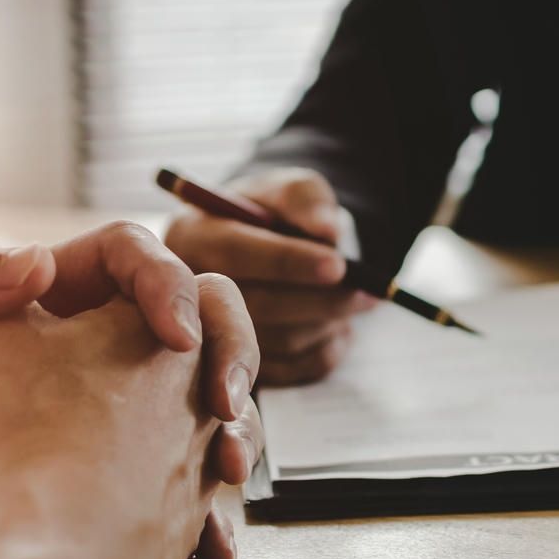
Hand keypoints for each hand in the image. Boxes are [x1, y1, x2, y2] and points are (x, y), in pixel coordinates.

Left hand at [0, 219, 258, 558]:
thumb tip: (35, 257)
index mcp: (50, 290)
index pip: (136, 256)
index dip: (168, 285)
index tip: (177, 334)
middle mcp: (93, 341)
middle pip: (201, 321)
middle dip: (231, 356)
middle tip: (225, 403)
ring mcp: (114, 405)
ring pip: (206, 399)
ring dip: (234, 431)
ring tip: (229, 473)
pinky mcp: (115, 466)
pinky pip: (186, 472)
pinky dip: (207, 508)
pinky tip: (212, 545)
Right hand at [164, 167, 375, 385]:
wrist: (272, 249)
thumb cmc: (277, 214)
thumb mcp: (288, 188)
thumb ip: (304, 197)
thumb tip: (326, 230)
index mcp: (193, 235)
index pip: (237, 253)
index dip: (289, 261)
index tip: (337, 265)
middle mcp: (192, 291)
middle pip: (259, 306)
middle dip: (322, 299)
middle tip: (365, 292)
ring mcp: (211, 337)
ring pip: (280, 342)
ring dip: (329, 323)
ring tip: (358, 302)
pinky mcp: (241, 369)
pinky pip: (293, 370)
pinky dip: (327, 350)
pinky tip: (339, 328)